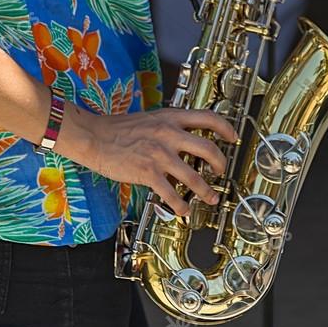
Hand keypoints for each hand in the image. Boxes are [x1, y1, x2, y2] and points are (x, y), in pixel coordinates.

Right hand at [83, 107, 237, 216]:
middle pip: (208, 148)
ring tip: (211, 197)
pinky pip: (171, 193)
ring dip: (206, 191)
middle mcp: (169, 134)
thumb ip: (169, 125)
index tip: (233, 136)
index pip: (208, 117)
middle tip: (222, 171)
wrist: (94, 136)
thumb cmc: (119, 128)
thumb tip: (187, 138)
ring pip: (194, 176)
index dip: (226, 128)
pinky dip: (181, 205)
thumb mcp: (150, 118)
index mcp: (170, 118)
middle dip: (221, 163)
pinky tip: (183, 209)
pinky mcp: (148, 172)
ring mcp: (159, 153)